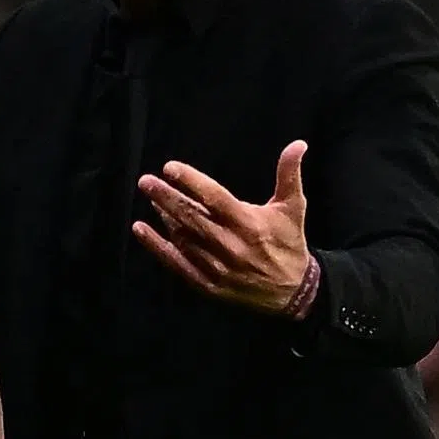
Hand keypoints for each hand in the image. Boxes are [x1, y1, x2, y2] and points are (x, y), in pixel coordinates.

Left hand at [132, 140, 310, 314]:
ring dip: (163, 216)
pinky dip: (156, 246)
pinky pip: (176, 262)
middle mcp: (230, 245)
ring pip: (182, 237)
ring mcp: (216, 266)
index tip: (169, 167)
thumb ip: (289, 175)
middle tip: (145, 181)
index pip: (214, 198)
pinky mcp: (207, 283)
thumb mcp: (293, 208)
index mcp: (249, 223)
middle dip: (166, 197)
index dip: (191, 181)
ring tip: (150, 197)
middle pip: (192, 217)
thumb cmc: (289, 243)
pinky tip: (139, 229)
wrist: (293, 294)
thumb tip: (298, 144)